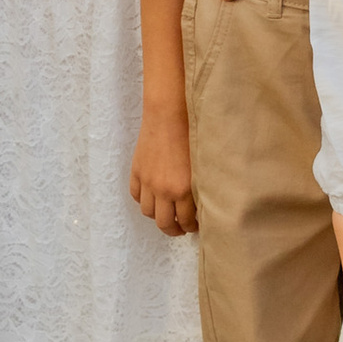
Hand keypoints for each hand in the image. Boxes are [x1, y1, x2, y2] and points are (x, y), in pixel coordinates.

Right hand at [128, 106, 196, 236]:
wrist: (168, 112)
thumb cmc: (192, 131)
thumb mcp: (202, 163)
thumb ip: (201, 186)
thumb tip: (206, 202)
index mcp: (182, 189)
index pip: (186, 221)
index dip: (192, 227)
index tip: (197, 225)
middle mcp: (163, 189)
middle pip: (164, 223)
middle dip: (174, 230)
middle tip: (182, 228)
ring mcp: (147, 181)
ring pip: (148, 212)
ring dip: (158, 216)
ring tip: (167, 213)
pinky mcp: (136, 170)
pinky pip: (136, 195)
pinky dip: (143, 200)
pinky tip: (153, 197)